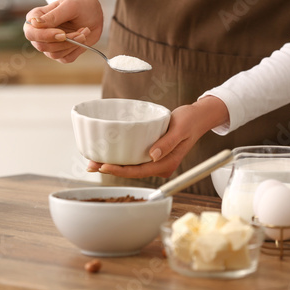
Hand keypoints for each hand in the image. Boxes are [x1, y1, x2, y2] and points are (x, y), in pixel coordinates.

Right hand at [23, 0, 102, 62]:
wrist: (94, 15)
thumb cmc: (80, 6)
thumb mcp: (69, 6)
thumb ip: (53, 16)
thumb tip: (34, 23)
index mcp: (35, 18)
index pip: (31, 33)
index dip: (45, 36)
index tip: (63, 34)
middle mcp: (39, 33)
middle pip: (42, 46)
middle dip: (64, 42)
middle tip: (80, 32)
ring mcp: (49, 45)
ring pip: (55, 54)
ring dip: (73, 44)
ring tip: (84, 32)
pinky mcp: (61, 53)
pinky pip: (65, 58)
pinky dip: (77, 49)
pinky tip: (83, 38)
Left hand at [87, 96, 229, 177]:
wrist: (199, 117)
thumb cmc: (191, 120)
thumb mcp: (180, 129)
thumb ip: (167, 143)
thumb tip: (153, 155)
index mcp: (167, 164)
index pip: (139, 171)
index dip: (120, 170)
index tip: (104, 166)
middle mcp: (160, 166)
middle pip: (132, 172)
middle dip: (110, 169)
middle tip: (90, 165)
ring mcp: (156, 162)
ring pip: (131, 166)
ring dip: (113, 164)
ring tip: (93, 161)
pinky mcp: (153, 155)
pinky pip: (134, 159)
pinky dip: (120, 157)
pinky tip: (107, 154)